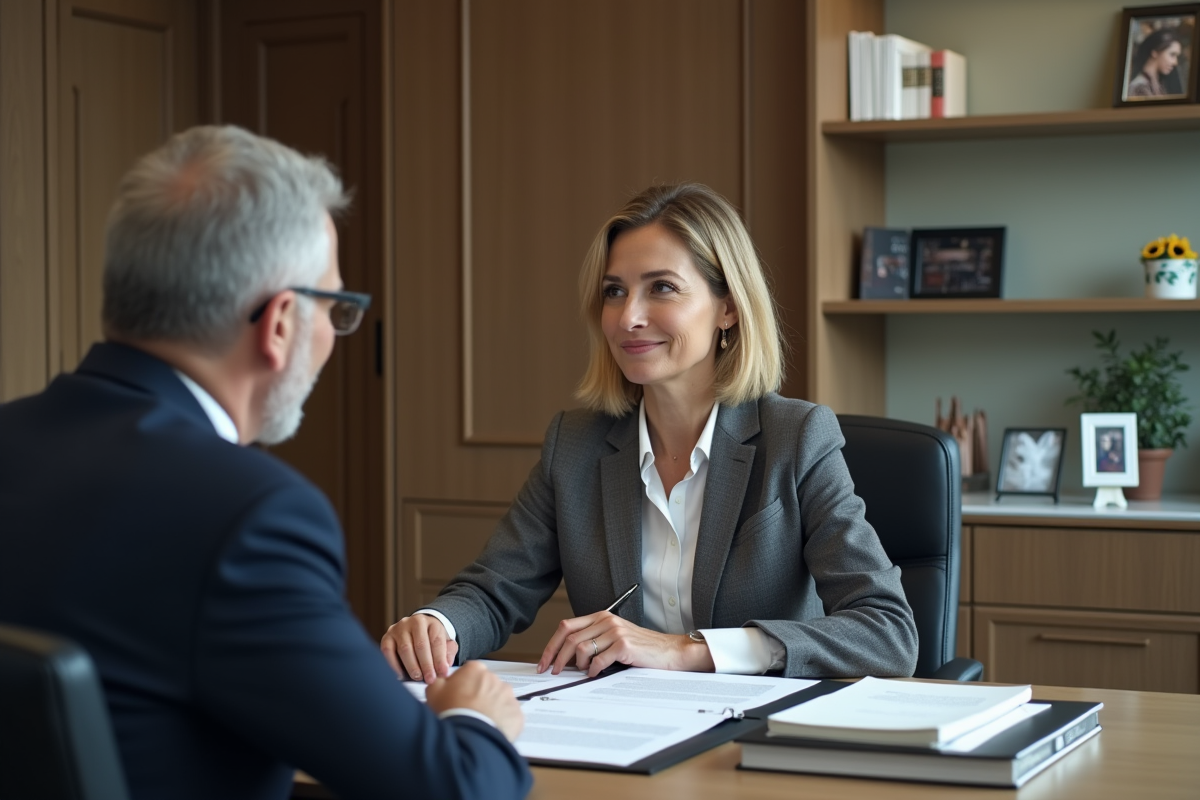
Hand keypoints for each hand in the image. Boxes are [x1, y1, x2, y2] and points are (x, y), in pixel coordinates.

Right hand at [380, 614, 457, 682]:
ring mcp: (399, 628)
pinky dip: (394, 665)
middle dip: (426, 665)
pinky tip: (401, 676)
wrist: (417, 630)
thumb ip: (448, 652)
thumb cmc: (432, 640)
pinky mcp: (387, 637)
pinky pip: (388, 651)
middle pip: (421, 644)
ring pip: (405, 648)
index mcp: (432, 623)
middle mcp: (414, 622)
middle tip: (430, 679)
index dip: (440, 659)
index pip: (436, 641)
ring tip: (418, 678)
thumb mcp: (445, 643)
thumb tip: (445, 667)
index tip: (443, 674)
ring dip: (412, 666)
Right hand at [426, 661, 524, 741]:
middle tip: (468, 711)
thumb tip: (442, 682)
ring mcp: (508, 696)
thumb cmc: (452, 713)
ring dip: (492, 708)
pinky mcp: (516, 713)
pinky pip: (509, 716)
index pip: (470, 672)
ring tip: (479, 722)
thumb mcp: (433, 693)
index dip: (462, 684)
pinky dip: (502, 721)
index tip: (458, 696)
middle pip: (486, 685)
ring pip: (499, 700)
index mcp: (475, 670)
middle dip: (479, 696)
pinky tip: (489, 729)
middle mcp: (495, 679)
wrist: (469, 737)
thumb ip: (439, 682)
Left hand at [536, 611, 714, 676]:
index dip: (551, 645)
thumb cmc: (642, 648)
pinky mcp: (624, 645)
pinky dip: (592, 670)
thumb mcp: (615, 638)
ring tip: (582, 672)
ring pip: (580, 649)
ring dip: (576, 665)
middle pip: (569, 638)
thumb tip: (566, 659)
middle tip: (552, 672)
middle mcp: (606, 620)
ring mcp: (615, 632)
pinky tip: (595, 673)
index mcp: (601, 616)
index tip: (544, 661)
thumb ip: (594, 641)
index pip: (566, 627)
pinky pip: (598, 660)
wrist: (670, 651)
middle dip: (556, 658)